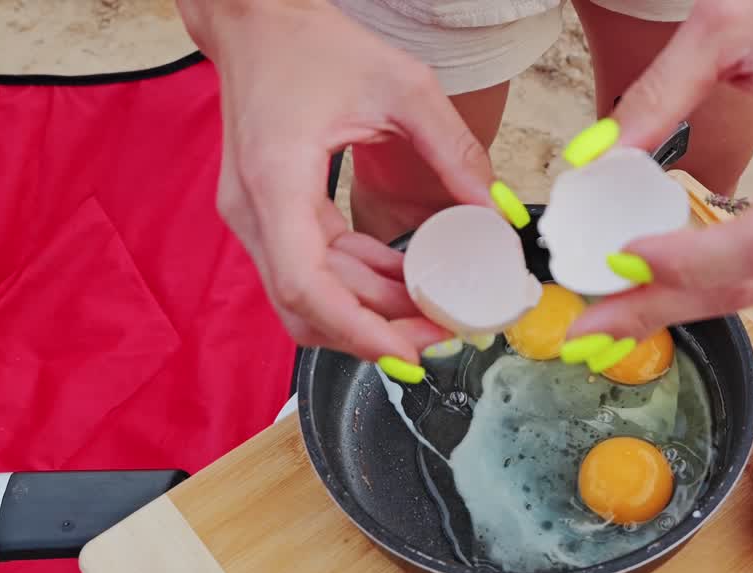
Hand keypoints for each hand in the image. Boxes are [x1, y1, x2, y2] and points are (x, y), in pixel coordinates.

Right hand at [176, 0, 496, 366]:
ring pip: (312, 296)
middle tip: (441, 338)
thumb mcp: (403, 87)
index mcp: (276, 182)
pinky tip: (409, 280)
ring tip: (438, 311)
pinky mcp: (269, 215)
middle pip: (308, 307)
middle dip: (376, 333)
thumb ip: (454, 151)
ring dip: (372, 311)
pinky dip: (361, 282)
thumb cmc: (313, 43)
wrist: (254, 20)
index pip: (306, 287)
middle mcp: (254, 211)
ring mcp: (256, 217)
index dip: (358, 332)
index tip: (409, 357)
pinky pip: (315, 269)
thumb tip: (498, 213)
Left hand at [566, 0, 752, 342]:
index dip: (687, 263)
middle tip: (589, 330)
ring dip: (686, 300)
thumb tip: (596, 157)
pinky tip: (665, 282)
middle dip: (666, 307)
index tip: (620, 262)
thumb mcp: (729, 24)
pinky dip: (715, 276)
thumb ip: (659, 93)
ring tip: (614, 313)